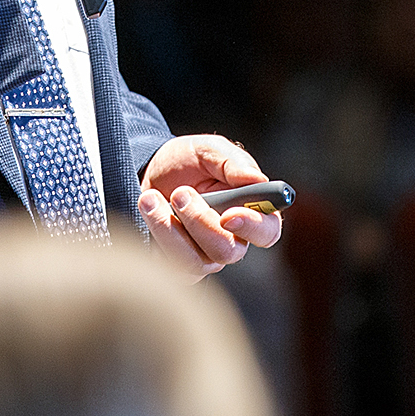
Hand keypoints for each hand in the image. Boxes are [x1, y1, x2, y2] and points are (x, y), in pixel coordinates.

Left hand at [139, 134, 282, 277]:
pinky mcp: (177, 265)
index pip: (267, 232)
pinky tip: (148, 208)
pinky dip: (156, 233)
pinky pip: (171, 264)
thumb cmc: (187, 161)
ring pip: (196, 262)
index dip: (253, 227)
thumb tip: (257, 179)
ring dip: (170, 227)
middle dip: (200, 220)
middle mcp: (231, 239)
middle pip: (229, 251)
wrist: (149, 171)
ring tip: (151, 197)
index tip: (229, 214)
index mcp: (250, 211)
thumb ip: (232, 163)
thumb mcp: (208, 150)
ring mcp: (204, 257)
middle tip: (180, 192)